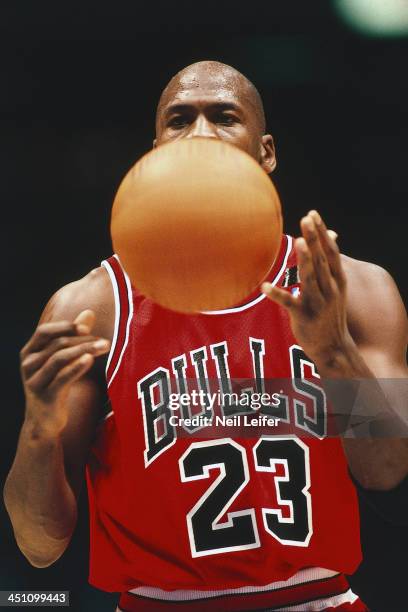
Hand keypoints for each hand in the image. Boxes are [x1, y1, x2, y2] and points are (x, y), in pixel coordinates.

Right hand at [20, 310, 109, 436]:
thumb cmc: (55, 384)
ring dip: (84, 350)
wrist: (43, 421)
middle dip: (83, 340)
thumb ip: (74, 336)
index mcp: (29, 352)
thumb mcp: (61, 359)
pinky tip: (90, 359)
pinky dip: (77, 367)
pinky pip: (62, 378)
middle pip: (57, 345)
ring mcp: (34, 381)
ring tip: (105, 347)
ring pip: (60, 359)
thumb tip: (89, 312)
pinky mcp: (45, 396)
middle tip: (105, 342)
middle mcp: (28, 365)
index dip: (64, 326)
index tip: (85, 327)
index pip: (44, 331)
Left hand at [262, 210, 352, 365]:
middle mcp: (329, 288)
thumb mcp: (335, 285)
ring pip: (310, 278)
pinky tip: (265, 287)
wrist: (334, 346)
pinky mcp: (303, 316)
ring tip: (297, 242)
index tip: (312, 214)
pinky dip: (278, 294)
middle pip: (321, 259)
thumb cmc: (330, 312)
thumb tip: (331, 234)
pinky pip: (289, 303)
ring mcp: (317, 302)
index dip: (322, 233)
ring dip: (304, 260)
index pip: (330, 251)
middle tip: (306, 219)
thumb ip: (329, 261)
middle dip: (314, 239)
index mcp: (336, 279)